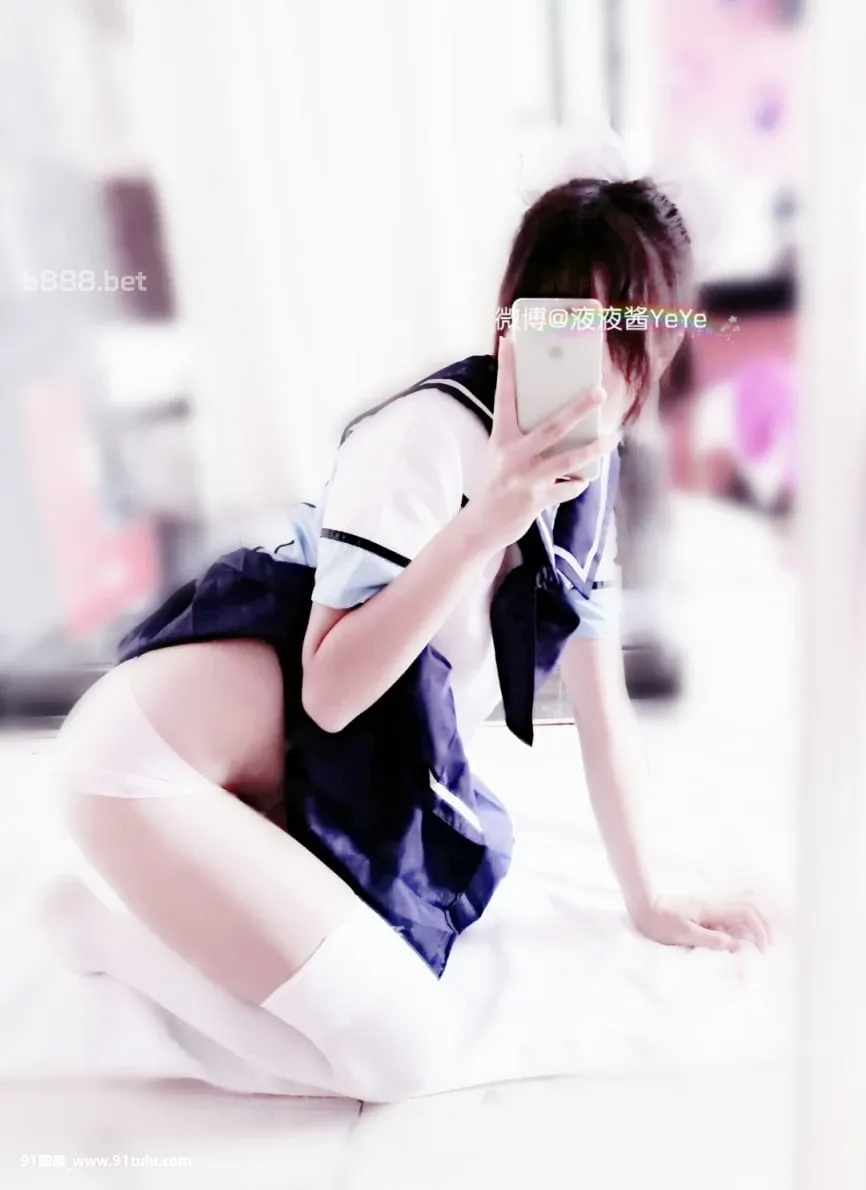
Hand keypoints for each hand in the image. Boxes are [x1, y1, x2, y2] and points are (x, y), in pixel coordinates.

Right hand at [464, 335, 618, 554]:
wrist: (482, 524)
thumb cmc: (498, 481)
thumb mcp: (502, 453)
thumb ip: (523, 434)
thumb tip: (562, 416)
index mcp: (500, 438)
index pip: (504, 397)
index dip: (507, 369)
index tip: (510, 340)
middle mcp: (512, 456)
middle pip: (551, 427)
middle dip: (578, 409)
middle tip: (599, 391)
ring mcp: (525, 478)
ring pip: (569, 459)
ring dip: (595, 448)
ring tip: (612, 438)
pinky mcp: (536, 499)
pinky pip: (568, 485)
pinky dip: (577, 481)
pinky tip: (578, 479)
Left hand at [631, 895, 772, 952]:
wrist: (644, 906)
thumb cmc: (660, 922)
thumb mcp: (684, 934)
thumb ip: (710, 939)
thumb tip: (735, 945)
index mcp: (713, 909)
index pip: (747, 913)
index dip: (760, 930)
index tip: (762, 951)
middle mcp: (716, 904)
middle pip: (751, 906)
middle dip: (765, 924)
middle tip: (768, 946)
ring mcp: (712, 906)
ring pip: (744, 908)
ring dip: (756, 922)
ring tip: (761, 942)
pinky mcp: (707, 911)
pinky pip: (733, 914)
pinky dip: (744, 923)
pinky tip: (743, 938)